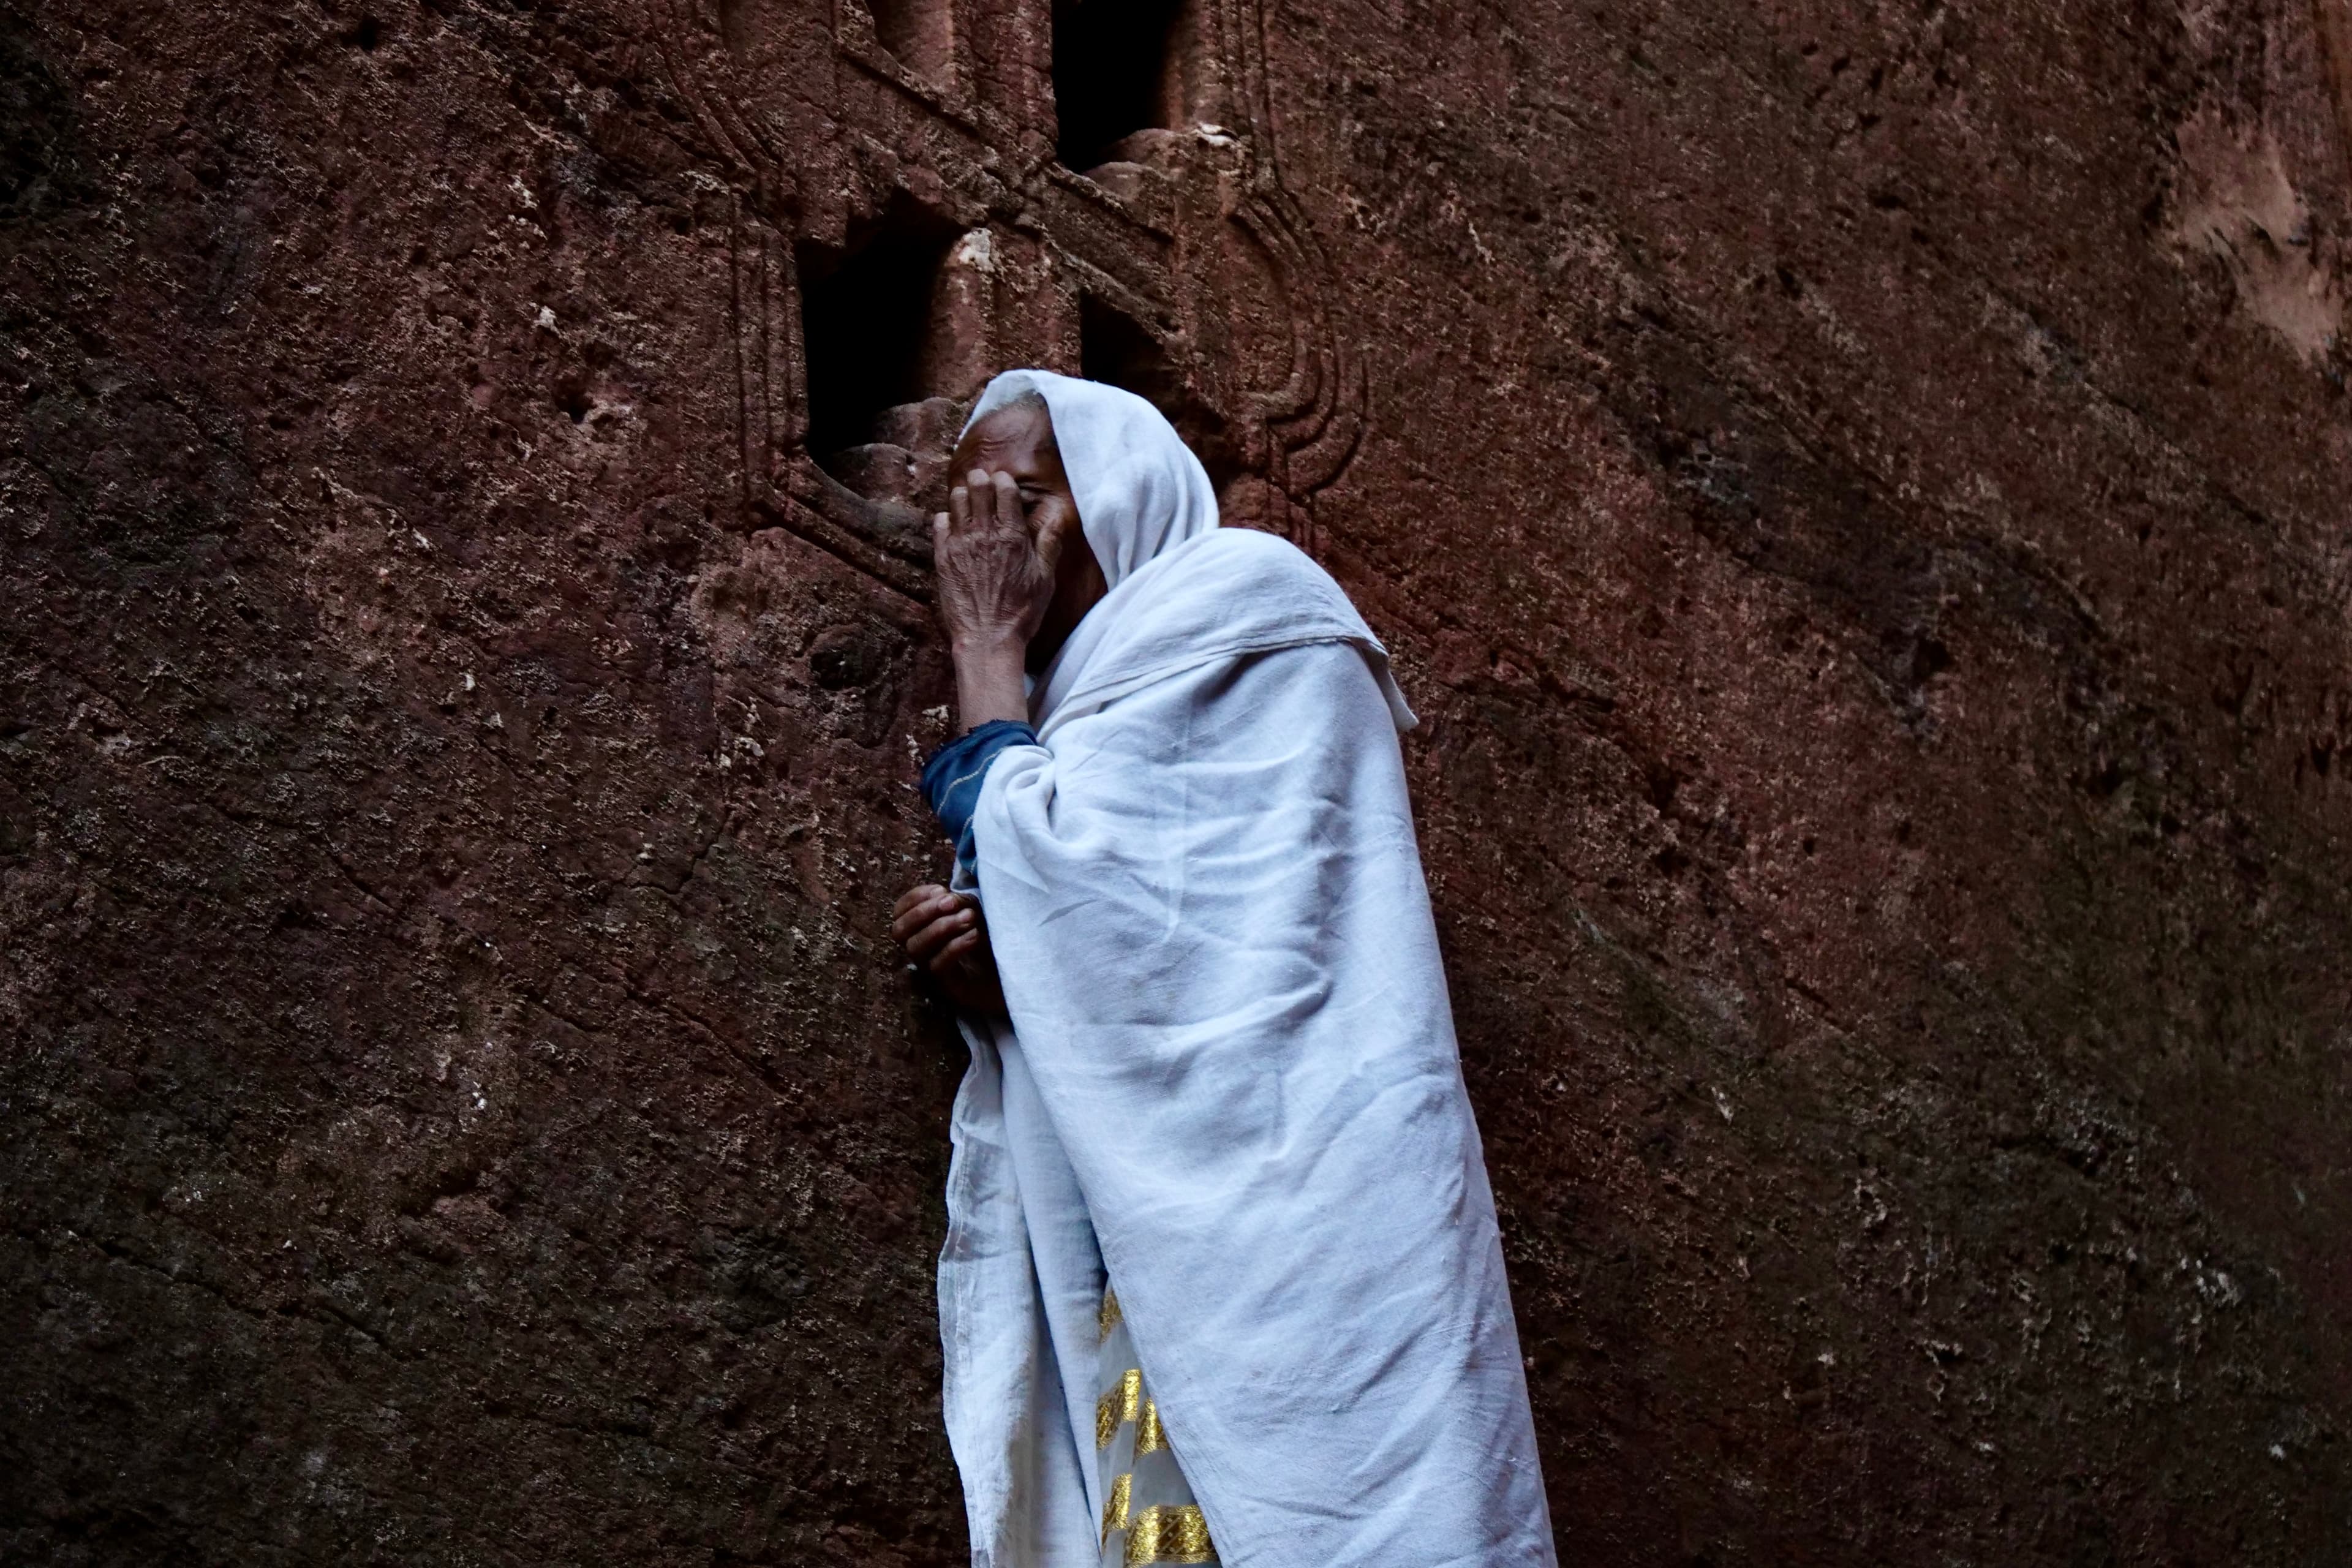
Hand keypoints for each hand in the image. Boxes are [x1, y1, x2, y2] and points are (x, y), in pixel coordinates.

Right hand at [892, 882, 1007, 1017]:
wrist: (1016, 972)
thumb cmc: (992, 938)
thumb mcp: (975, 912)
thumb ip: (960, 902)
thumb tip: (949, 895)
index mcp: (922, 928)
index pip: (899, 912)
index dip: (915, 897)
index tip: (941, 889)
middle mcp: (921, 949)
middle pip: (899, 930)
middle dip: (924, 911)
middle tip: (953, 902)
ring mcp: (931, 969)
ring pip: (916, 948)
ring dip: (942, 927)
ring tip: (970, 917)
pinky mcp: (947, 986)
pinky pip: (938, 966)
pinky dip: (955, 946)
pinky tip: (975, 935)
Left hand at [933, 469, 1057, 654]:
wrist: (987, 638)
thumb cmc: (1021, 612)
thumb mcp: (1045, 579)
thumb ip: (1049, 545)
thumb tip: (1056, 518)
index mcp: (1013, 536)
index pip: (1005, 489)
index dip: (1003, 479)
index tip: (1002, 481)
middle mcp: (985, 534)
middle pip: (978, 488)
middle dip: (980, 479)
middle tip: (981, 481)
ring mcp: (961, 544)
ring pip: (956, 501)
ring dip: (962, 495)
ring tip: (967, 499)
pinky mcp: (943, 557)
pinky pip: (939, 523)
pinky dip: (945, 517)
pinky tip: (952, 523)